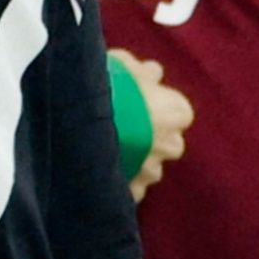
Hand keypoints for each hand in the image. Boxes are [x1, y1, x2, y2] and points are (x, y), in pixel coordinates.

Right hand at [109, 49, 192, 198]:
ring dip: (137, 162)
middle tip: (127, 130)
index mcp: (175, 112)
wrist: (78, 124)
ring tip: (109, 152)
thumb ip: (142, 72)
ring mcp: (150, 171)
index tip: (144, 105)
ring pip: (150, 169)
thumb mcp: (124, 66)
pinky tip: (101, 171)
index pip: (180, 113)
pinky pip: (130, 190)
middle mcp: (170, 144)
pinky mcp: (130, 191)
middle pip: (170, 144)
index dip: (162, 109)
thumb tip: (153, 73)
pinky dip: (121, 183)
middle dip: (154, 139)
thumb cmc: (107, 88)